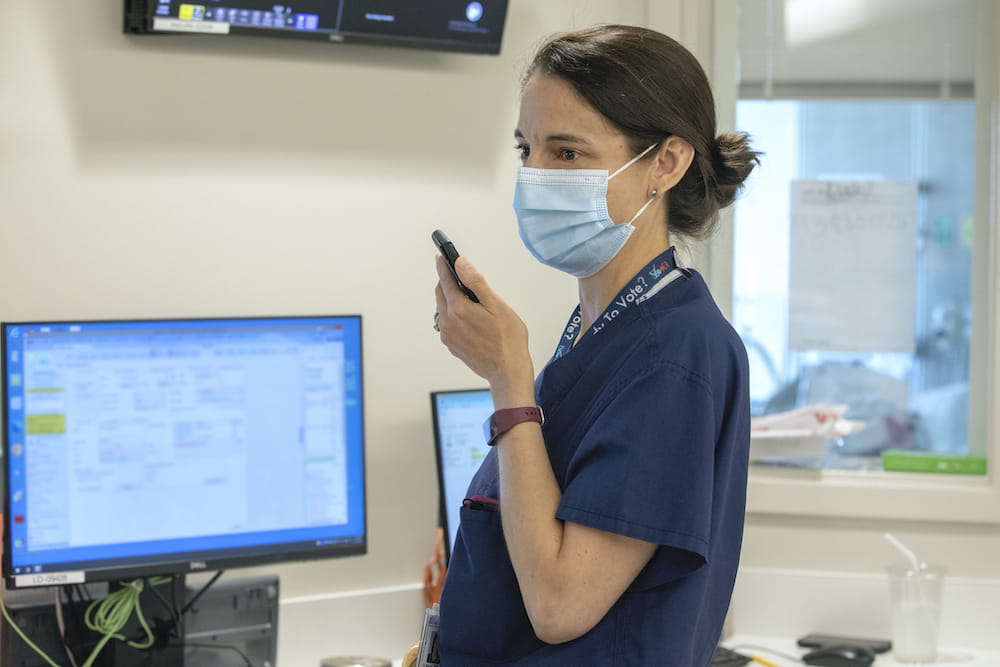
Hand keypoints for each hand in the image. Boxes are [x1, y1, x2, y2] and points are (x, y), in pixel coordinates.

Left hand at [434, 255, 533, 402]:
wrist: (508, 371)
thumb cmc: (508, 339)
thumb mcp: (496, 304)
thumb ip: (475, 282)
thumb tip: (460, 264)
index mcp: (458, 309)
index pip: (445, 280)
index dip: (443, 265)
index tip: (441, 256)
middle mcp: (448, 322)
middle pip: (441, 293)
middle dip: (448, 282)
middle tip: (460, 275)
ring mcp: (448, 336)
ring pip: (443, 309)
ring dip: (451, 299)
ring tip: (470, 299)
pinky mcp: (452, 346)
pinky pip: (447, 324)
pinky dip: (454, 315)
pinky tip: (470, 318)